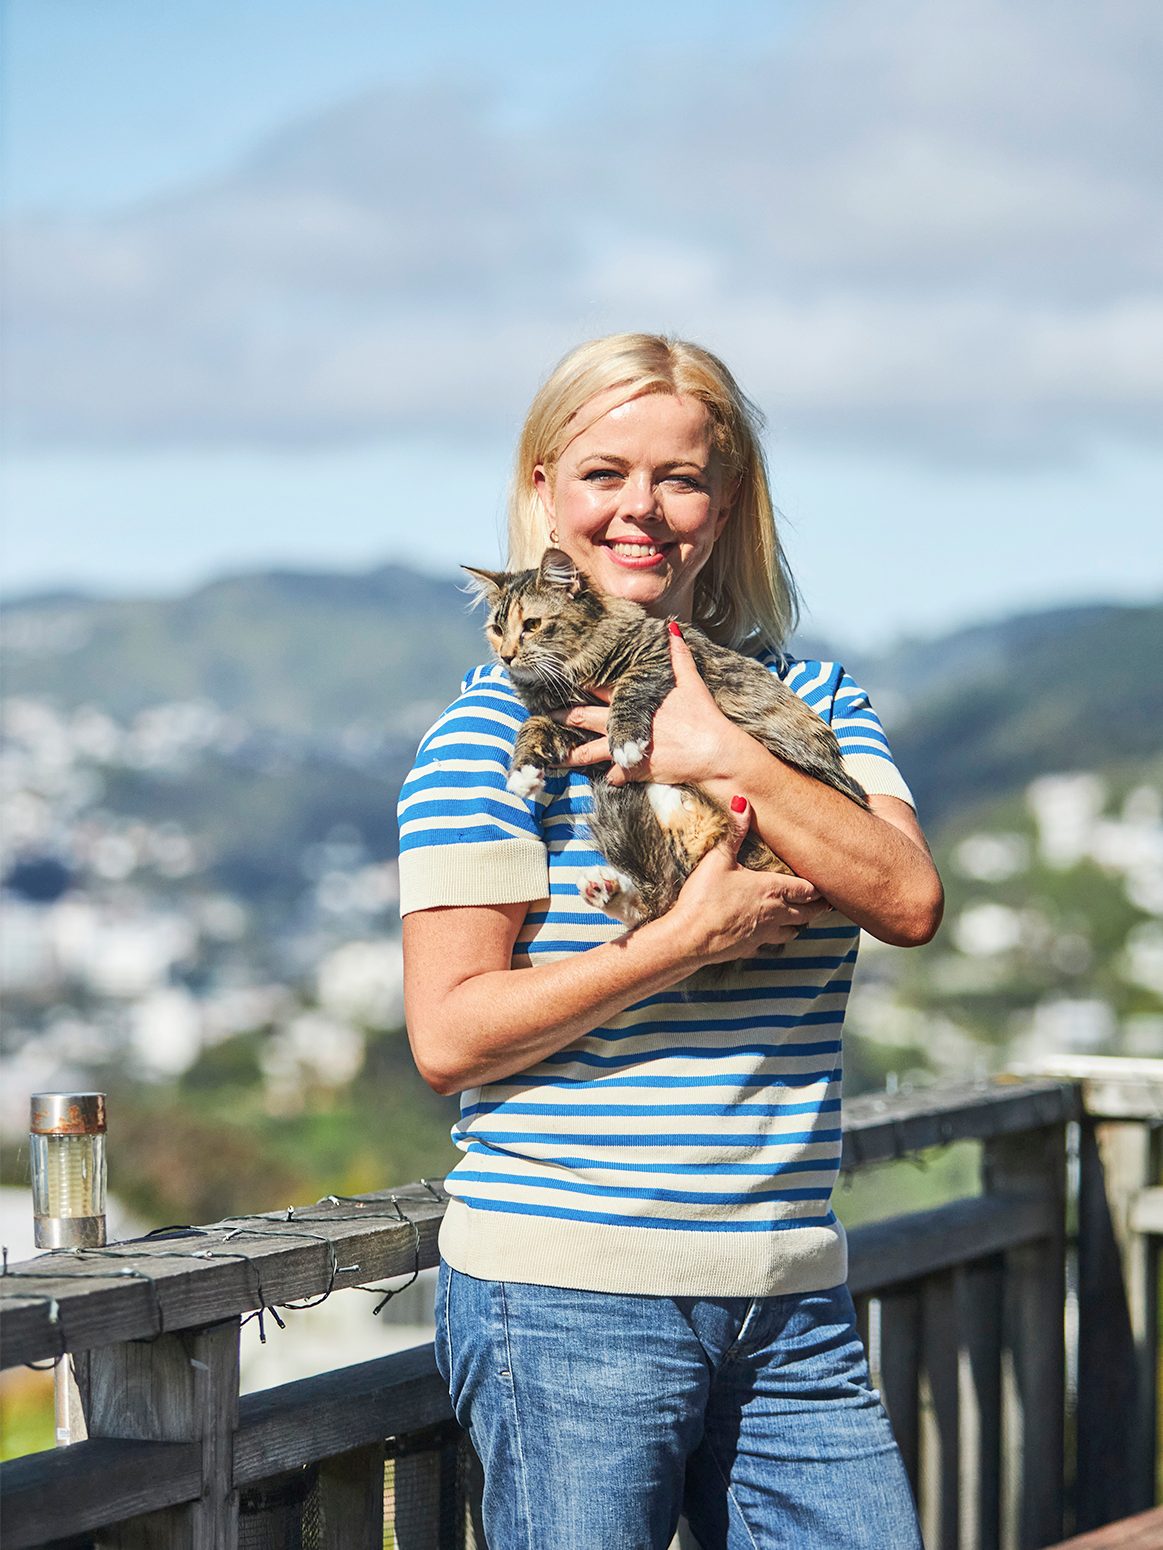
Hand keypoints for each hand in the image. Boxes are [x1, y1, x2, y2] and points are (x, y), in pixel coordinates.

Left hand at [555, 625, 749, 786]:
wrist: (714, 752)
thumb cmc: (703, 716)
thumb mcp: (690, 681)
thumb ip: (678, 655)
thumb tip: (670, 628)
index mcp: (633, 700)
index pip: (598, 689)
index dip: (580, 684)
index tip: (562, 681)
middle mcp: (624, 722)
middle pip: (584, 718)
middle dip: (564, 716)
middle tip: (546, 717)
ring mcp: (627, 747)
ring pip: (590, 752)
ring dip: (572, 754)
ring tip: (553, 757)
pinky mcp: (636, 770)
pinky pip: (615, 776)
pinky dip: (610, 777)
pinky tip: (605, 778)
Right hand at [667, 797, 830, 966]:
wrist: (689, 938)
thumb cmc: (704, 899)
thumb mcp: (718, 859)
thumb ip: (734, 831)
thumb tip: (742, 802)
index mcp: (772, 890)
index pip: (807, 889)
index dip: (817, 887)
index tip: (824, 884)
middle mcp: (775, 914)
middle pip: (808, 913)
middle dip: (817, 907)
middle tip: (824, 903)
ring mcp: (764, 935)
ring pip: (793, 931)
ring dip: (799, 923)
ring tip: (800, 917)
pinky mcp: (750, 949)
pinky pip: (771, 945)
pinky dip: (775, 939)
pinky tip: (768, 935)